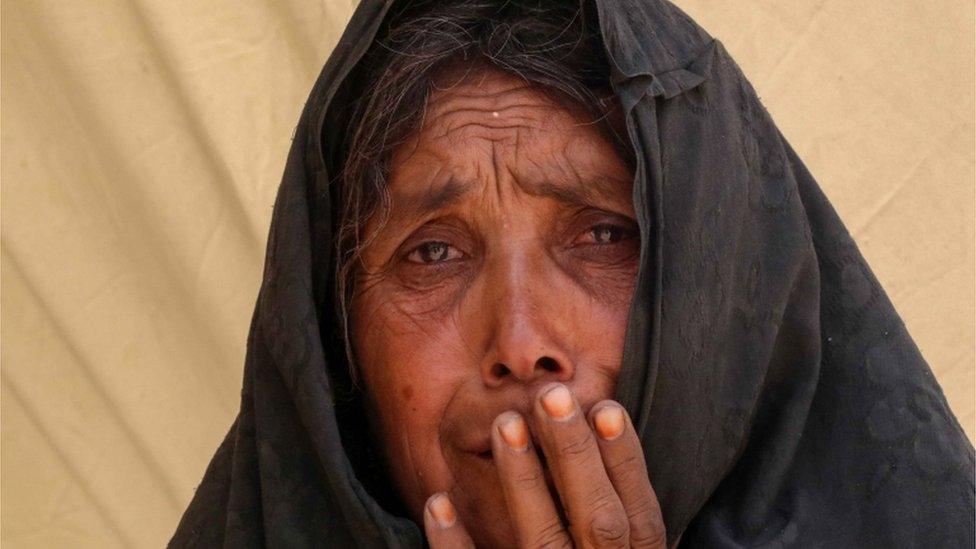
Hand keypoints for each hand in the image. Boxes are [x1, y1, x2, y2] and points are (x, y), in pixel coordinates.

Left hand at [424, 383, 665, 547]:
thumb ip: (620, 534)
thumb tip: (601, 452)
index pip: (639, 518)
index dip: (625, 463)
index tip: (605, 407)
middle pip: (598, 524)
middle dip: (576, 458)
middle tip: (552, 397)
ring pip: (541, 544)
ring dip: (524, 483)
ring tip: (505, 424)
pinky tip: (438, 501)